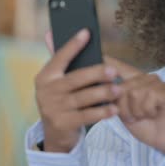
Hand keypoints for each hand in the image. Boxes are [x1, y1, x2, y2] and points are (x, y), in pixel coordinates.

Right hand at [34, 29, 121, 152]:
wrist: (55, 133)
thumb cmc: (61, 100)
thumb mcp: (57, 82)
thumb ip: (60, 60)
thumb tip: (51, 33)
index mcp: (46, 76)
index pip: (60, 57)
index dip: (73, 45)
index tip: (86, 32)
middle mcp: (47, 91)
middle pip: (76, 79)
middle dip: (96, 73)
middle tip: (113, 71)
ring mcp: (54, 108)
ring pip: (83, 98)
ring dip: (103, 93)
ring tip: (118, 89)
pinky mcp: (63, 123)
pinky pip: (87, 116)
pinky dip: (102, 112)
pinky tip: (114, 108)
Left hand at [105, 56, 164, 153]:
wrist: (162, 141)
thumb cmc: (144, 125)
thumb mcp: (124, 111)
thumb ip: (116, 97)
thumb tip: (103, 84)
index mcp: (135, 81)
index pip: (120, 68)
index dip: (110, 62)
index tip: (100, 54)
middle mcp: (147, 78)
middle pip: (123, 87)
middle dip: (125, 108)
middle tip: (134, 117)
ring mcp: (159, 84)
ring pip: (135, 93)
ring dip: (136, 112)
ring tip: (144, 116)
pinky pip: (149, 98)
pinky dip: (147, 111)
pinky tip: (154, 114)